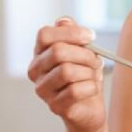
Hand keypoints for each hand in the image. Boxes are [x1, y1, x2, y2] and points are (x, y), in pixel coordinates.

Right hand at [28, 17, 104, 131]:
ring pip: (67, 71)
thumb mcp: (81, 51)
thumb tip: (64, 21)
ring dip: (89, 72)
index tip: (91, 37)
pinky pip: (75, 91)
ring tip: (94, 76)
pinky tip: (92, 89)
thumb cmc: (84, 76)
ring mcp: (43, 90)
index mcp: (40, 53)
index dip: (70, 33)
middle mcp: (35, 71)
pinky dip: (91, 87)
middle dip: (85, 55)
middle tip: (96, 60)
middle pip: (58, 52)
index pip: (45, 35)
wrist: (90, 109)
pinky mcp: (54, 106)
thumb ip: (72, 34)